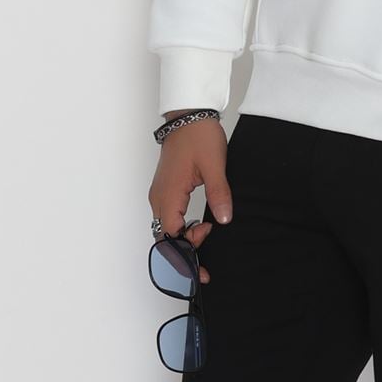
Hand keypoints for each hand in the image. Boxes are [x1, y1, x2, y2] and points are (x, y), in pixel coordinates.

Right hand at [147, 119, 231, 284]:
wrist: (188, 115)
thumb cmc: (199, 136)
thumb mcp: (215, 166)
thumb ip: (219, 194)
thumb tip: (224, 220)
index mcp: (168, 194)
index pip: (170, 235)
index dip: (188, 244)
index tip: (209, 232)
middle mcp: (158, 197)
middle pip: (163, 238)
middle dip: (182, 254)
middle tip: (203, 267)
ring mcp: (159, 194)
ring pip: (164, 229)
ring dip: (182, 240)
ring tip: (204, 239)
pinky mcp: (165, 190)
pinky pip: (167, 217)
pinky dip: (180, 228)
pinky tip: (197, 227)